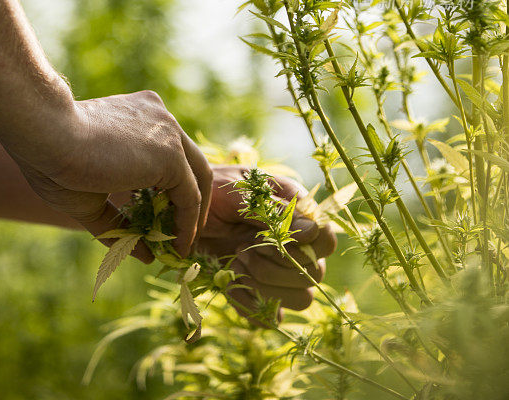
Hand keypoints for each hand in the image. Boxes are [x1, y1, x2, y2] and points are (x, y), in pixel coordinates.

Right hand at [12, 90, 212, 261]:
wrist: (45, 135)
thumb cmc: (54, 161)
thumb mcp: (90, 196)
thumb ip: (119, 222)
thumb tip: (144, 255)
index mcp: (142, 115)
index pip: (170, 152)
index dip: (171, 189)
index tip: (164, 218)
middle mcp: (161, 118)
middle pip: (192, 162)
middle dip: (192, 201)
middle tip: (183, 234)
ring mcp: (169, 133)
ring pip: (197, 177)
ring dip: (192, 215)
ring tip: (182, 244)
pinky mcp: (171, 155)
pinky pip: (190, 196)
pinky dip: (188, 223)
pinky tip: (179, 245)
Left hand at [196, 165, 335, 316]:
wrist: (182, 212)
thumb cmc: (214, 193)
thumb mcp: (240, 193)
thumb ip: (275, 211)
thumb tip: (312, 231)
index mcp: (298, 214)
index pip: (326, 239)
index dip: (309, 246)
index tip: (275, 240)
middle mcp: (296, 245)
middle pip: (315, 274)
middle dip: (276, 266)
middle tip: (241, 250)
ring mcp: (281, 272)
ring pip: (301, 298)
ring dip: (266, 288)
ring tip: (236, 267)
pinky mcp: (261, 293)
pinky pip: (273, 317)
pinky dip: (251, 306)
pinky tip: (229, 286)